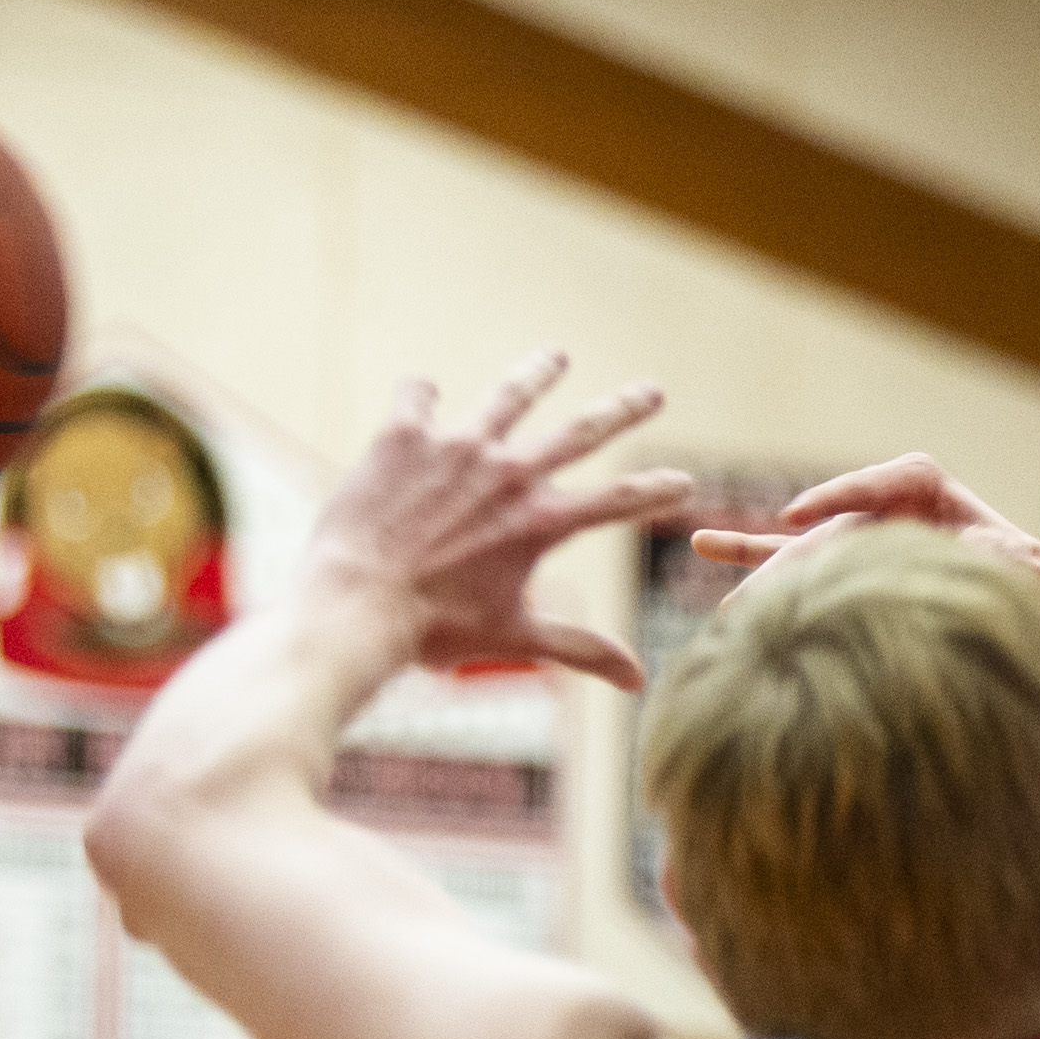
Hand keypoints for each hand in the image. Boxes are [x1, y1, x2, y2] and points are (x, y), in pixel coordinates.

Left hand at [309, 350, 681, 691]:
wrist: (355, 606)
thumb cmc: (434, 630)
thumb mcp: (516, 638)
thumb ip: (582, 649)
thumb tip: (638, 681)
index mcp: (542, 522)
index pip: (619, 500)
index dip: (656, 490)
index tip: (683, 481)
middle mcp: (509, 475)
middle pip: (582, 432)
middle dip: (624, 410)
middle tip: (653, 392)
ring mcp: (457, 448)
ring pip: (509, 398)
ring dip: (538, 375)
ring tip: (556, 356)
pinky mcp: (404, 437)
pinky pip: (419, 399)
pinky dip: (424, 396)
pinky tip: (426, 392)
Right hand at [689, 453, 1039, 592]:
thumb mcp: (1030, 571)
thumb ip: (1008, 558)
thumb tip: (985, 545)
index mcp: (936, 493)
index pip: (890, 480)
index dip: (840, 495)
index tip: (795, 518)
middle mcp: (894, 514)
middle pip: (833, 528)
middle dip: (787, 556)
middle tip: (744, 598)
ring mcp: (870, 545)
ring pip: (807, 552)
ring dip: (757, 556)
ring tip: (700, 544)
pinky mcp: (858, 578)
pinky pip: (808, 580)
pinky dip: (770, 585)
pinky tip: (727, 600)